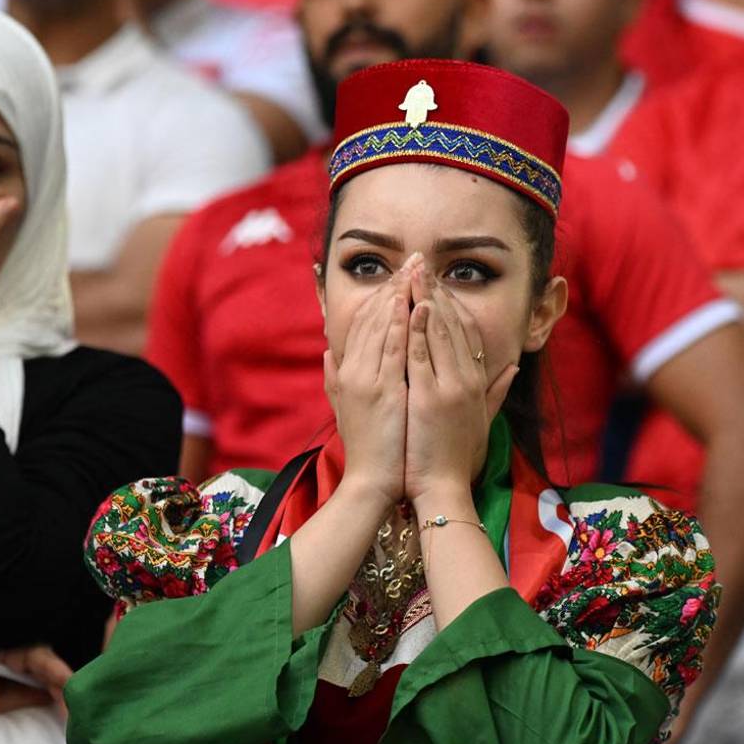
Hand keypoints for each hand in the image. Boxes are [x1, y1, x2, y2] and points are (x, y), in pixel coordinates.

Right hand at [323, 256, 412, 505]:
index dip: (381, 295)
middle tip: (413, 261)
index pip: (362, 323)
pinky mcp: (382, 391)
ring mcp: (366, 379)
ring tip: (416, 270)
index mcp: (346, 372)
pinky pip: (391, 349)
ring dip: (399, 295)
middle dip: (393, 286)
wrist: (370, 482)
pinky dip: (400, 323)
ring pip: (381, 326)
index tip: (400, 275)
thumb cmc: (366, 449)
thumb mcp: (344, 408)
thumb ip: (334, 378)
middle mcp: (352, 371)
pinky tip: (412, 302)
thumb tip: (328, 354)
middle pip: (371, 317)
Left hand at [404, 257, 516, 505]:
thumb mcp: (483, 420)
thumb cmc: (457, 457)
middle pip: (453, 323)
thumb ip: (497, 391)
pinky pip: (422, 355)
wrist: (444, 489)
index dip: (452, 302)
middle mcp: (467, 379)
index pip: (467, 330)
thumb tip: (514, 367)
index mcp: (476, 381)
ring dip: (424, 300)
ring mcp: (450, 387)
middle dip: (435, 290)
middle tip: (420, 263)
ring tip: (412, 273)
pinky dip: (416, 329)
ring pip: (438, 332)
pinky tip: (410, 307)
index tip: (436, 280)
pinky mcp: (430, 398)